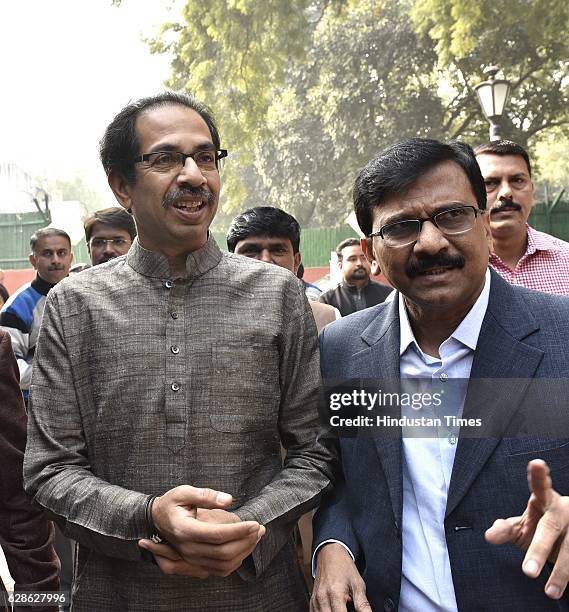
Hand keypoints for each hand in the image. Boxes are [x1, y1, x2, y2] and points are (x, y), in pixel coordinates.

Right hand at [141, 485, 264, 576]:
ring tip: (256, 536)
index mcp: (185, 530)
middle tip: (260, 528)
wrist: (156, 519)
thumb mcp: (184, 492)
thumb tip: (229, 500)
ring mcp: (191, 558)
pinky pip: (219, 569)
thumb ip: (206, 495)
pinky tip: (245, 547)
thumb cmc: (171, 503)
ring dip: (243, 552)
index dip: (239, 530)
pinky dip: (235, 561)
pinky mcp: (196, 563)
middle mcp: (187, 549)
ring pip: (223, 564)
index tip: (255, 523)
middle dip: (245, 541)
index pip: (217, 535)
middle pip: (223, 552)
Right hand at [311, 543, 370, 610]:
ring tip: (342, 608)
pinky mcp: (312, 602)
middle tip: (348, 608)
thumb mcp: (358, 584)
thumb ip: (363, 605)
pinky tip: (333, 610)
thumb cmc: (344, 567)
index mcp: (335, 594)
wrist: (330, 554)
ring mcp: (315, 601)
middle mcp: (322, 598)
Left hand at [485, 459, 568, 599]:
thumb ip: (505, 529)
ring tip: (549, 592)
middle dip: (539, 551)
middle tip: (527, 572)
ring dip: (561, 573)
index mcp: (545, 500)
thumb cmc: (541, 528)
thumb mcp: (522, 527)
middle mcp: (564, 510)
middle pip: (550, 529)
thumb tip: (489, 535)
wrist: (568, 539)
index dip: (538, 476)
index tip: (537, 464)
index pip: (540, 487)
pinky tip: (564, 591)